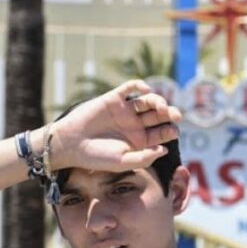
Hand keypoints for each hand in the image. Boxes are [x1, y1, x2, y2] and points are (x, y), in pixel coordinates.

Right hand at [47, 80, 181, 172]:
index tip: (172, 132)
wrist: (71, 144)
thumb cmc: (96, 157)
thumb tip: (164, 149)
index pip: (162, 132)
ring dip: (159, 101)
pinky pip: (130, 88)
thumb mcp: (122, 162)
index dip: (171, 130)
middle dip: (170, 113)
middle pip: (158, 115)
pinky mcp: (114, 99)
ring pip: (148, 101)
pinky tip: (145, 90)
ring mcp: (124, 111)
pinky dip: (139, 85)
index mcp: (139, 140)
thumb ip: (144, 158)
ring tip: (161, 107)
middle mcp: (134, 124)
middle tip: (175, 116)